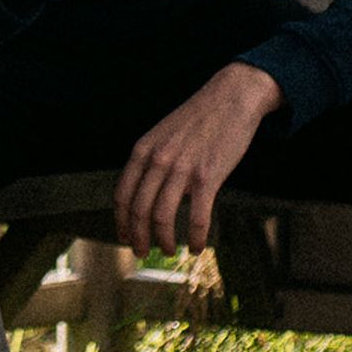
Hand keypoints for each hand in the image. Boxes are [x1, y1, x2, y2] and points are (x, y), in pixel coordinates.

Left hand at [114, 62, 280, 252]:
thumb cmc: (198, 118)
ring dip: (164, 241)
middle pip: (139, 211)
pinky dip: (196, 238)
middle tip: (142, 252)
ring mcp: (182, 169)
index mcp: (143, 150)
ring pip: (163, 218)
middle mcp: (158, 160)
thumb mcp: (162, 133)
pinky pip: (198, 218)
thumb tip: (145, 194)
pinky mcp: (208, 177)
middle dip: (138, 238)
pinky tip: (197, 247)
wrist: (230, 98)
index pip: (122, 195)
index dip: (121, 221)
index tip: (125, 237)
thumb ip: (150, 160)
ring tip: (168, 250)